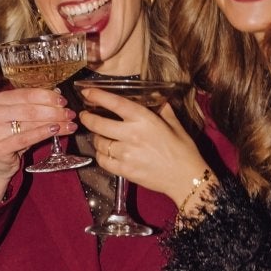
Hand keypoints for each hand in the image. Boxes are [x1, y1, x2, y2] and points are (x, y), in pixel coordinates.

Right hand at [0, 87, 75, 199]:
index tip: (63, 101)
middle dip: (54, 111)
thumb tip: (59, 96)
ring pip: (30, 124)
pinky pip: (26, 138)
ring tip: (69, 124)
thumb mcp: (23, 117)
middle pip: (29, 109)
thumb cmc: (14, 135)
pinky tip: (56, 131)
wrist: (0, 160)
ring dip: (54, 123)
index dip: (47, 96)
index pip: (26, 94)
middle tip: (70, 114)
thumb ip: (36, 105)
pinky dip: (43, 133)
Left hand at [80, 85, 208, 204]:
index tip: (86, 92)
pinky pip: (103, 161)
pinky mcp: (124, 170)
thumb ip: (163, 110)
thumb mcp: (174, 124)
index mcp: (144, 120)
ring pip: (99, 143)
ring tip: (99, 136)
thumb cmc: (182, 150)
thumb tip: (156, 98)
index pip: (115, 103)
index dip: (97, 96)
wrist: (185, 178)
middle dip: (87, 118)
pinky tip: (105, 153)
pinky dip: (101, 155)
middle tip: (85, 116)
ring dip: (96, 138)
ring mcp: (126, 154)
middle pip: (98, 124)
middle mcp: (132, 135)